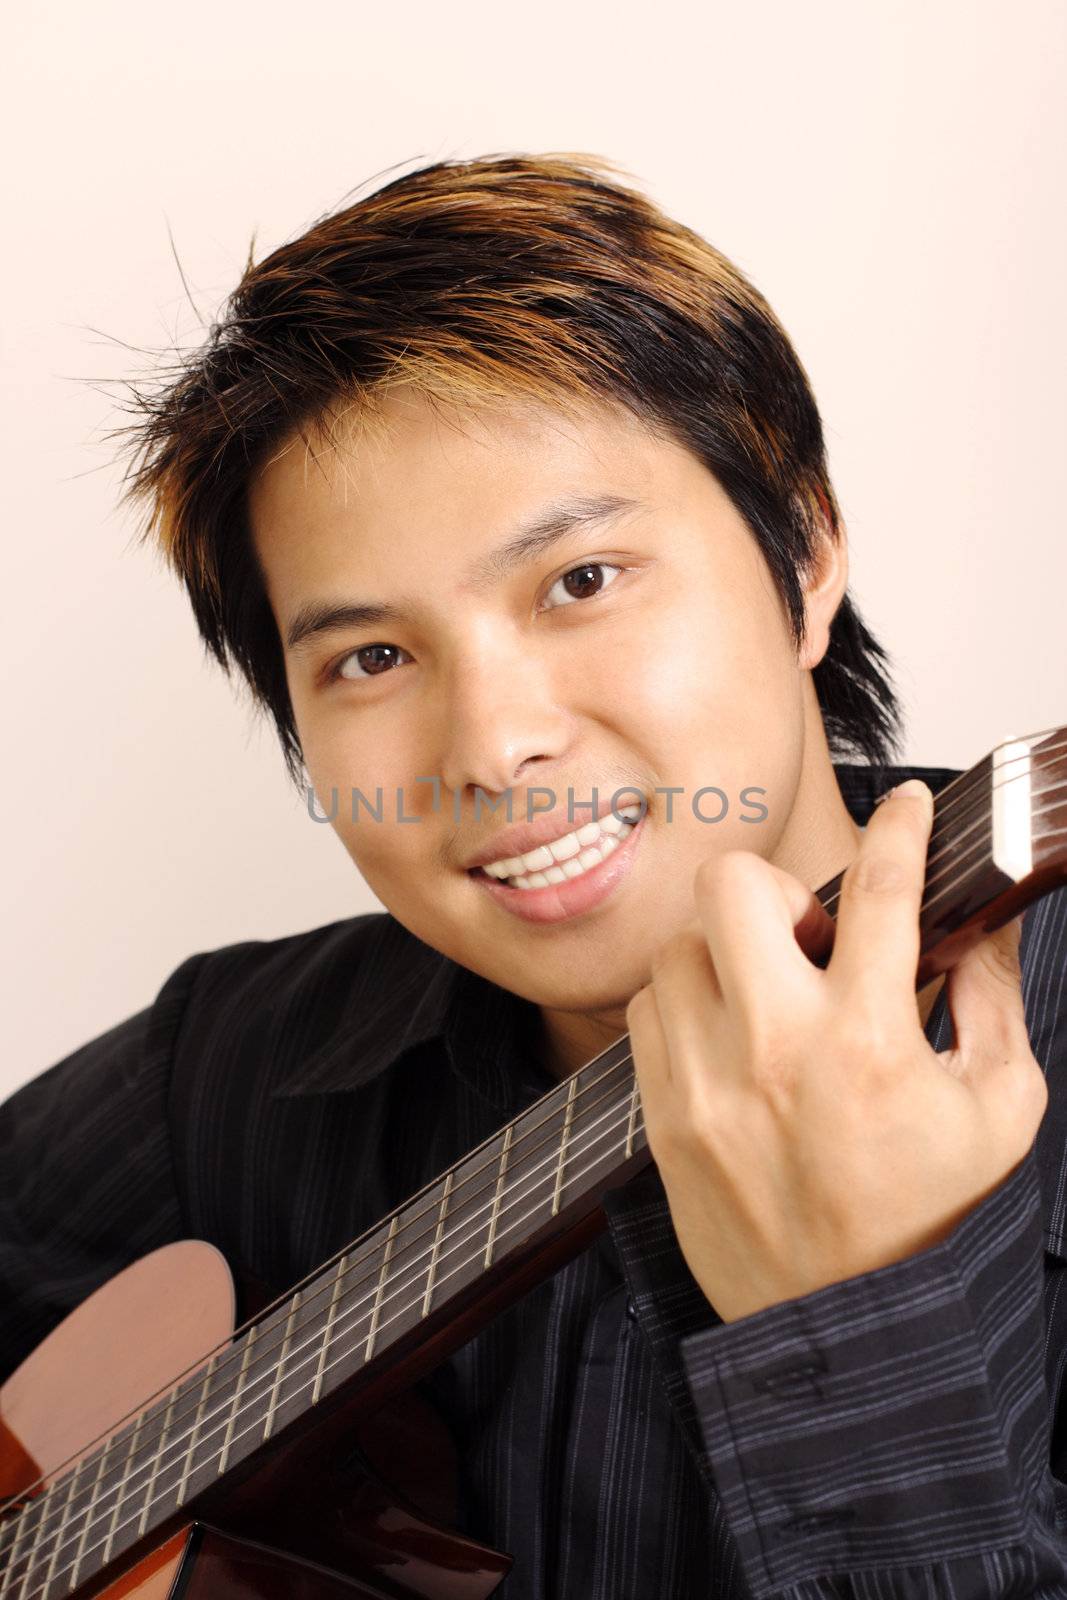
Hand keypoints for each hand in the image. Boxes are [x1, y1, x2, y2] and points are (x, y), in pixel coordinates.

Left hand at [625, 779, 1048, 1323]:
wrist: (843, 1328)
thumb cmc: (927, 1220)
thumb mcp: (998, 1108)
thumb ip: (994, 999)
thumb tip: (987, 919)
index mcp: (871, 1044)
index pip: (882, 892)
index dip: (903, 828)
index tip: (909, 804)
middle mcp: (775, 1052)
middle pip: (732, 885)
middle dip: (777, 888)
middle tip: (811, 940)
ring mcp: (704, 1083)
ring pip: (680, 944)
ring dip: (728, 951)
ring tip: (770, 997)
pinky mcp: (660, 1115)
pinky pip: (647, 1009)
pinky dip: (687, 1003)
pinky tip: (729, 1037)